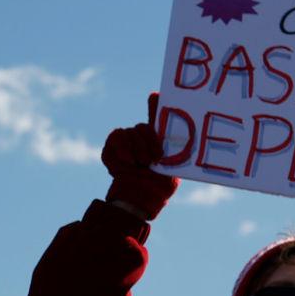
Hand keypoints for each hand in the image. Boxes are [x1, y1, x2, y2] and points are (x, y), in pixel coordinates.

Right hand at [103, 93, 179, 222]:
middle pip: (142, 127)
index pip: (157, 117)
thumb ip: (174, 146)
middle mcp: (141, 138)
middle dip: (147, 142)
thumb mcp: (174, 165)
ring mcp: (126, 143)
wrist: (138, 199)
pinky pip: (114, 139)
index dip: (155, 104)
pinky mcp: (112, 150)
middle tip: (151, 159)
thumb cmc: (159, 186)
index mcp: (158, 140)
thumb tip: (182, 126)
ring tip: (139, 165)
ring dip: (135, 149)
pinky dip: (121, 150)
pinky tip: (127, 162)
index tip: (155, 96)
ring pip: (128, 133)